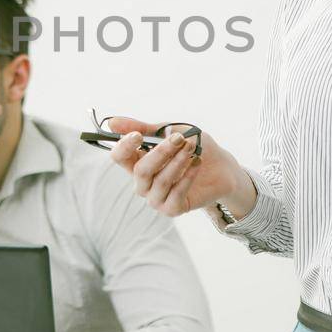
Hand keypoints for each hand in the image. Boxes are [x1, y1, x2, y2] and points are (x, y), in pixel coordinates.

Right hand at [103, 117, 253, 218]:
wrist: (220, 166)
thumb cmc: (190, 146)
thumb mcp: (168, 131)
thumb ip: (142, 128)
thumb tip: (111, 122)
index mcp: (136, 162)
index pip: (119, 157)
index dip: (124, 146)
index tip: (138, 135)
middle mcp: (142, 182)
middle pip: (140, 170)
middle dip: (161, 152)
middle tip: (180, 138)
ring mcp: (155, 198)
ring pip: (160, 181)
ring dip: (178, 162)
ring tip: (192, 148)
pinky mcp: (171, 209)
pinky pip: (175, 194)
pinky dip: (187, 176)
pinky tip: (197, 163)